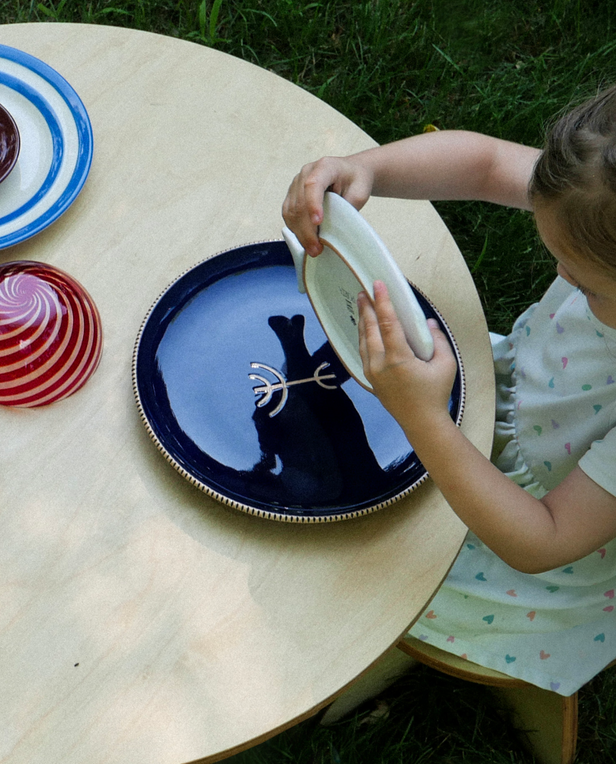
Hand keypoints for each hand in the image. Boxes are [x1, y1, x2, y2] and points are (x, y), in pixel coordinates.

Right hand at [282, 156, 373, 256]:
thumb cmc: (356, 180)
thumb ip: (348, 206)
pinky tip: (306, 240)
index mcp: (325, 167)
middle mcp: (306, 172)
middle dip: (307, 229)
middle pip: (299, 203)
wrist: (350, 172)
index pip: (313, 185)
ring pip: (291, 211)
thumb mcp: (360, 192)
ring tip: (312, 249)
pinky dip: (295, 229)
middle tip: (316, 249)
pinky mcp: (292, 195)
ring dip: (300, 233)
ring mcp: (296, 183)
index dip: (312, 204)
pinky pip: (288, 214)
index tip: (318, 222)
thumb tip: (334, 230)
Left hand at [357, 281, 457, 431]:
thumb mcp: (445, 365)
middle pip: (369, 329)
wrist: (422, 423)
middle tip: (363, 291)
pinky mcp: (371, 379)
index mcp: (398, 359)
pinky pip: (363, 352)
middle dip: (366, 308)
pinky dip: (363, 337)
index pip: (387, 323)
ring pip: (363, 341)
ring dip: (362, 321)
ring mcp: (372, 372)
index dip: (382, 302)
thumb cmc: (436, 394)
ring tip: (362, 305)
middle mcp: (380, 364)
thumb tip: (428, 322)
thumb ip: (437, 340)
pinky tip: (364, 329)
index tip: (377, 285)